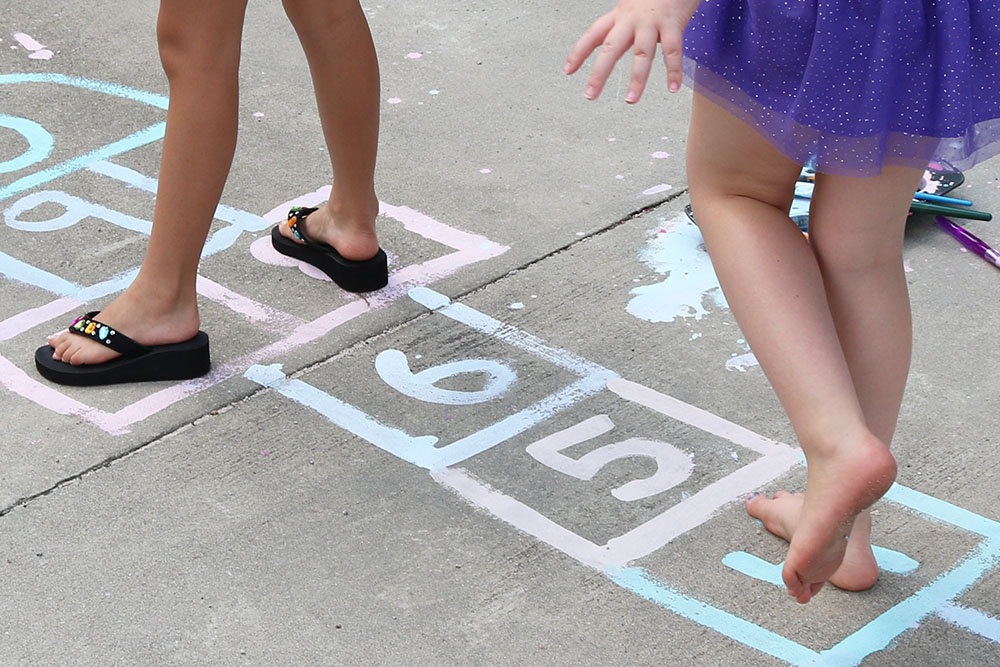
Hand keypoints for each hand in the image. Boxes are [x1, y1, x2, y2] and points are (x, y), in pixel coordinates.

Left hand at [564, 0, 700, 102]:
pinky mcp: (673, 23)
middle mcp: (632, 19)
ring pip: (642, 54)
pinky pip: (673, 51)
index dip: (579, 52)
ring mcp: (652, 22)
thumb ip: (624, 25)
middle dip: (599, 73)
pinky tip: (673, 88)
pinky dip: (674, 71)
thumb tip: (615, 45)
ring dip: (637, 80)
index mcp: (619, 15)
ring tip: (630, 100)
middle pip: (611, 48)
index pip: (593, 34)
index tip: (568, 70)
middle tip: (590, 95)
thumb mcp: (632, 6)